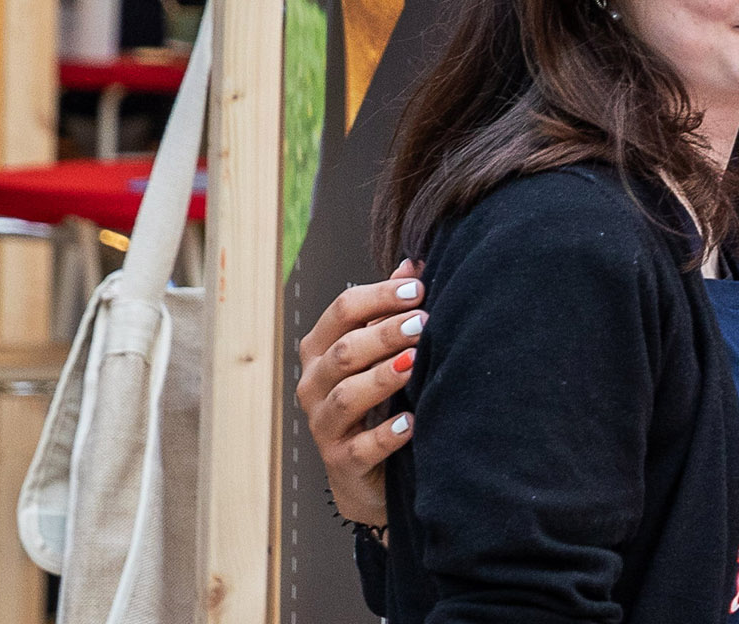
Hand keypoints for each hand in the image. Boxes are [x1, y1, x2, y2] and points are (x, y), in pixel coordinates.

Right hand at [294, 261, 426, 527]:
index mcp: (321, 351)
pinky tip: (413, 422)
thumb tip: (412, 264)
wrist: (369, 474)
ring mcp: (324, 426)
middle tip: (424, 322)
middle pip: (344, 351)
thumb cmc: (377, 402)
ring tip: (415, 363)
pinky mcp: (341, 463)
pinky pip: (361, 447)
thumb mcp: (379, 354)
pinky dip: (387, 435)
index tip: (420, 288)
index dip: (379, 296)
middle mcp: (314, 386)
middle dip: (384, 334)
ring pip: (347, 396)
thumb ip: (390, 310)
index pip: (342, 311)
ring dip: (383, 377)